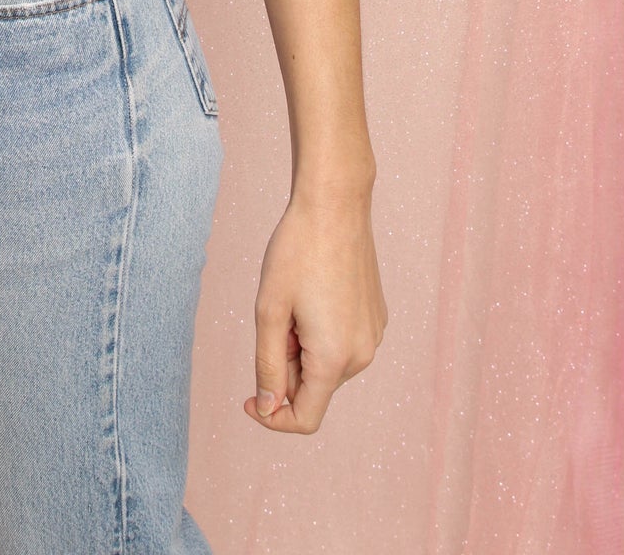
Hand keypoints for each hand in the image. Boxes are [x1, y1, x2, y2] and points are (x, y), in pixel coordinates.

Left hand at [243, 184, 386, 432]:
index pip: (306, 418)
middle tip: (274, 317)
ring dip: (303, 348)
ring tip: (295, 302)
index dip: (272, 416)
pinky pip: (342, 343)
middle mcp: (362, 355)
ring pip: (327, 365)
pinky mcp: (376, 318)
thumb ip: (268, 366)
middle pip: (314, 388)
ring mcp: (373, 335)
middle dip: (286, 366)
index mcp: (334, 358)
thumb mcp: (269, 310)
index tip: (247, 397)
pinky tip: (314, 293)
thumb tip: (268, 408)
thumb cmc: (296, 252)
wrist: (335, 205)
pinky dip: (320, 333)